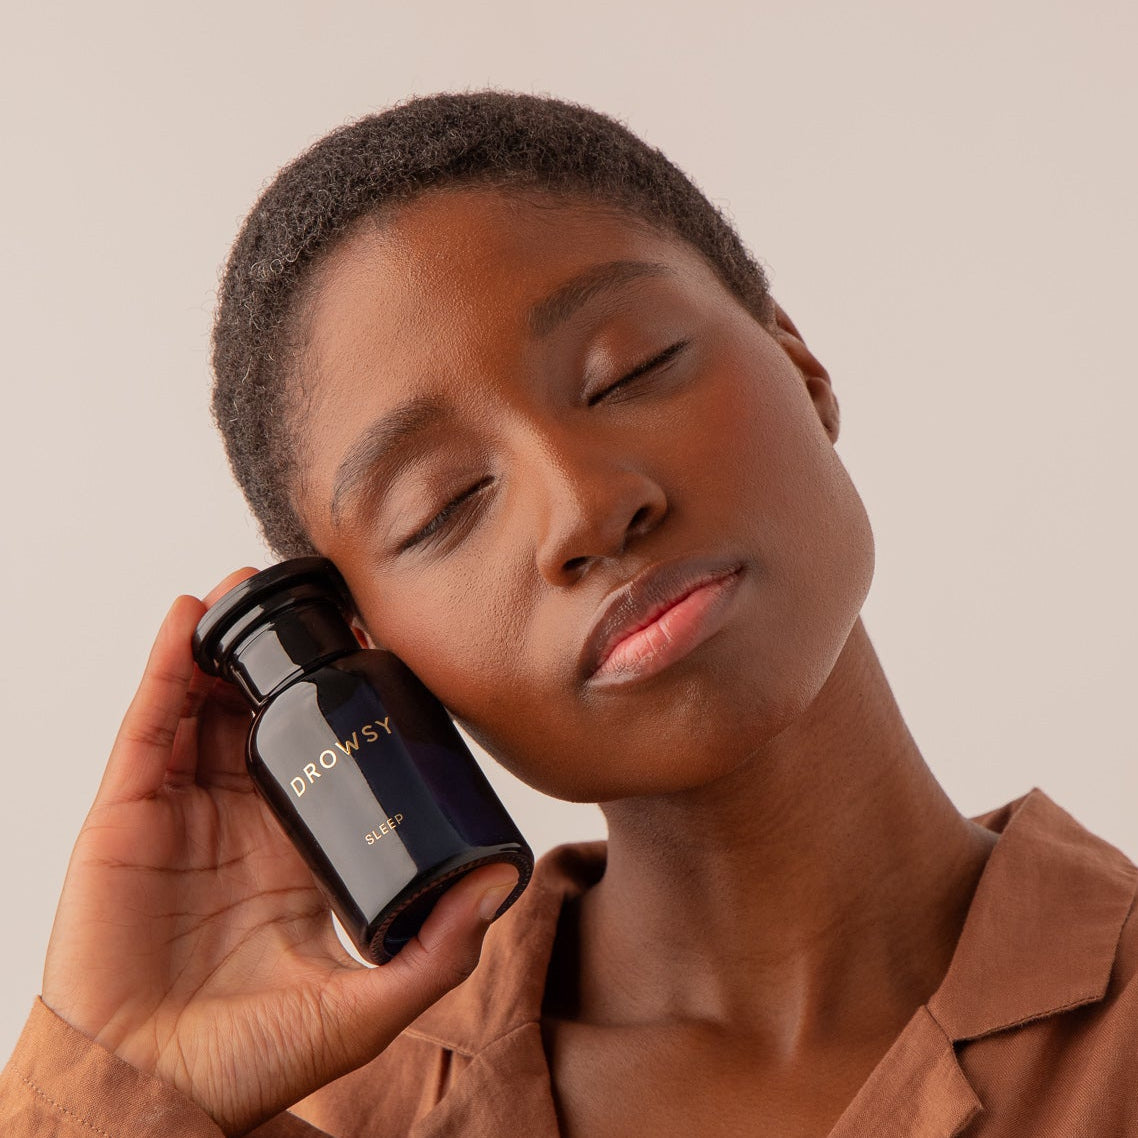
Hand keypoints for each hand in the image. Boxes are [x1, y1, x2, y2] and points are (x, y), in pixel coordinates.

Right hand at [41, 568, 519, 1135]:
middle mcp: (239, 820)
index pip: (327, 754)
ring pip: (203, 706)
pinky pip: (146, 725)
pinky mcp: (127, 813)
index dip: (346, 701)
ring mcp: (182, 811)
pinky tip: (187, 618)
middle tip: (320, 602)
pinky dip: (164, 667)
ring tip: (251, 587)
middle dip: (288, 658)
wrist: (149, 1092)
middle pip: (264, 715)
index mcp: (295, 850)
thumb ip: (438, 952)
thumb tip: (501, 886)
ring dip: (226, 645)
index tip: (377, 649)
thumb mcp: (365, 1004)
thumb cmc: (246, 1059)